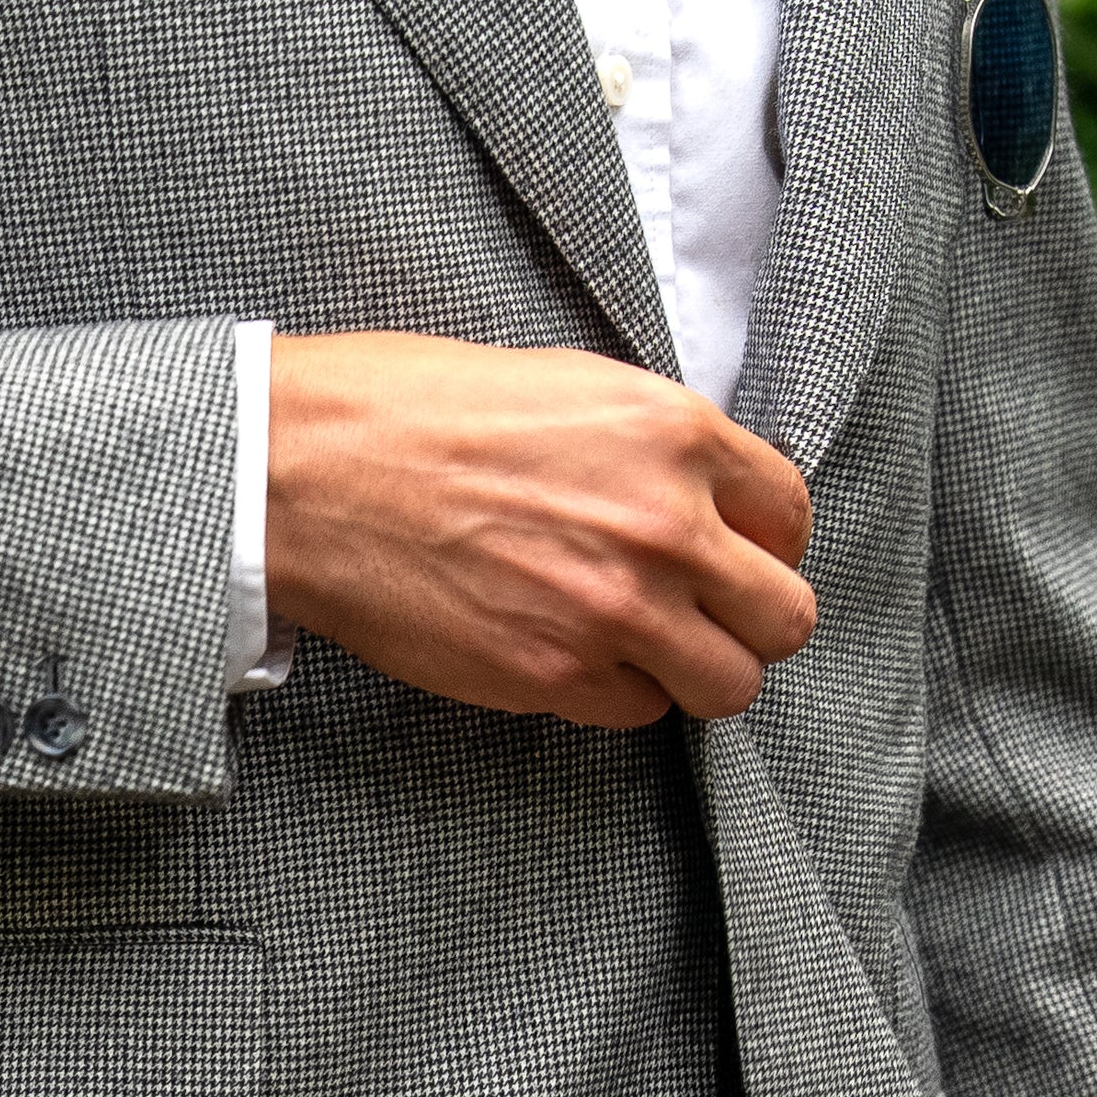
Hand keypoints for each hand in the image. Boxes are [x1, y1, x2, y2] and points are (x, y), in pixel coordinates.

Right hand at [265, 331, 817, 725]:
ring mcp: (615, 611)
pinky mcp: (555, 676)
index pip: (788, 515)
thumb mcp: (567, 385)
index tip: (733, 556)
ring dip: (693, 673)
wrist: (307, 474)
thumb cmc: (412, 412)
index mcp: (675, 434)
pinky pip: (635, 712)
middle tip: (701, 616)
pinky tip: (566, 653)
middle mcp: (666, 526)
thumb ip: (652, 447)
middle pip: (783, 617)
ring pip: (727, 685)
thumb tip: (699, 499)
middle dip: (747, 621)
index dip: (764, 543)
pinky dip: (613, 693)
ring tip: (642, 650)